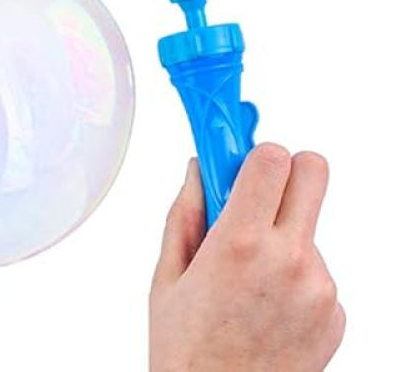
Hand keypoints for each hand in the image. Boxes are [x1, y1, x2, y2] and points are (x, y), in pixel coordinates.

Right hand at [149, 144, 344, 370]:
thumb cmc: (187, 351)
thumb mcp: (168, 276)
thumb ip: (185, 213)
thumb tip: (198, 170)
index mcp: (239, 242)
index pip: (271, 158)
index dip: (254, 153)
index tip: (238, 160)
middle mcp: (288, 259)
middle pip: (313, 173)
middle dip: (287, 171)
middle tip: (258, 192)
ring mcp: (320, 289)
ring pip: (309, 228)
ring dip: (283, 236)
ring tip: (248, 278)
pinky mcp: (336, 315)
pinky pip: (318, 272)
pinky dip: (295, 279)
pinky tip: (266, 307)